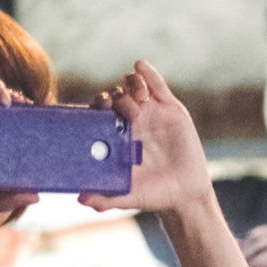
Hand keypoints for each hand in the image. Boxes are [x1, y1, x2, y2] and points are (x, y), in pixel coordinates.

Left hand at [82, 61, 212, 216]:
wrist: (186, 194)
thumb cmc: (154, 195)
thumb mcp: (128, 197)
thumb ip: (106, 198)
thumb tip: (80, 200)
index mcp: (115, 135)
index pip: (100, 112)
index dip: (97, 106)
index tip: (100, 109)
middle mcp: (130, 120)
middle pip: (115, 96)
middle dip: (116, 97)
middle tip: (125, 110)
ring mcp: (151, 112)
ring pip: (133, 87)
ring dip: (131, 85)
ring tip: (139, 96)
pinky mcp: (170, 108)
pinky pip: (157, 85)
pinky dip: (148, 74)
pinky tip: (140, 67)